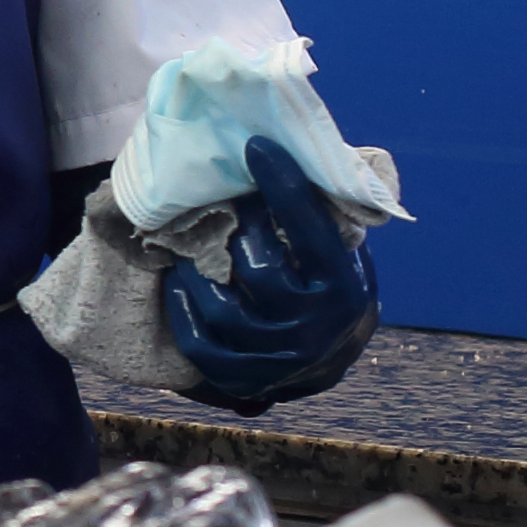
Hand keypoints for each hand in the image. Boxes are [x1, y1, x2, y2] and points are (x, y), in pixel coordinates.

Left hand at [158, 137, 380, 405]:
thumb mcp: (347, 252)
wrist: (332, 358)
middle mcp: (315, 328)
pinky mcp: (244, 380)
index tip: (256, 147)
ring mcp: (278, 360)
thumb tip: (310, 154)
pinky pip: (200, 344)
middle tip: (218, 200)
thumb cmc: (331, 286)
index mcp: (344, 288)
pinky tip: (179, 283)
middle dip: (235, 227)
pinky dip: (184, 311)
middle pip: (260, 269)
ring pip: (224, 309)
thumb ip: (329, 216)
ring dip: (198, 269)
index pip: (312, 230)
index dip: (284, 185)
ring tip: (187, 243)